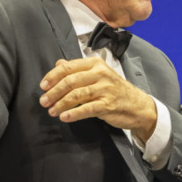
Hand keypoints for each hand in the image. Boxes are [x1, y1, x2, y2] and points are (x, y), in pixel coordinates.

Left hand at [39, 57, 157, 142]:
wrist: (138, 106)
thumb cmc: (115, 90)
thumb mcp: (98, 75)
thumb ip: (78, 69)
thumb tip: (58, 63)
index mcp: (96, 64)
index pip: (69, 67)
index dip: (52, 77)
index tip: (43, 86)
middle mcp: (101, 74)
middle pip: (70, 81)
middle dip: (54, 92)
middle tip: (44, 101)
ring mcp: (105, 89)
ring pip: (76, 95)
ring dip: (61, 104)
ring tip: (52, 111)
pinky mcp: (108, 104)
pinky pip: (87, 108)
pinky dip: (74, 113)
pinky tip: (65, 117)